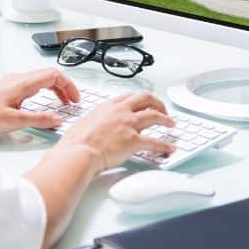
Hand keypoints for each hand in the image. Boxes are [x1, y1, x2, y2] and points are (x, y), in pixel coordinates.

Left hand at [0, 68, 80, 132]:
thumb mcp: (14, 121)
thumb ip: (38, 120)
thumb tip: (57, 120)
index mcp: (23, 83)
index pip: (54, 75)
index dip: (69, 86)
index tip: (75, 99)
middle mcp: (19, 79)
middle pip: (50, 76)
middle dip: (64, 88)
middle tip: (72, 102)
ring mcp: (13, 83)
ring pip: (41, 80)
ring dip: (54, 90)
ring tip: (61, 104)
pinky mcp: (8, 90)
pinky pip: (32, 86)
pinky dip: (43, 93)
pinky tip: (42, 106)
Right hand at [57, 92, 175, 172]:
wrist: (79, 152)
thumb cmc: (76, 142)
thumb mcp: (84, 123)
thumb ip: (94, 121)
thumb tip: (93, 125)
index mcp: (108, 106)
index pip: (129, 96)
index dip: (140, 99)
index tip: (144, 103)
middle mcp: (121, 112)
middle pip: (146, 99)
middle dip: (158, 103)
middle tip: (163, 110)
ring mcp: (128, 124)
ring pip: (155, 116)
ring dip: (166, 120)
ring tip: (172, 124)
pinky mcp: (133, 140)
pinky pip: (155, 142)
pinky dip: (164, 145)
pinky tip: (169, 148)